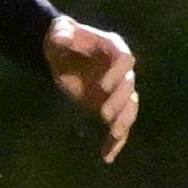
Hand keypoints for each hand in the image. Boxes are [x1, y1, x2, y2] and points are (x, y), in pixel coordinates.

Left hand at [43, 17, 136, 161]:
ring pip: (129, 107)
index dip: (118, 72)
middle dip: (119, 101)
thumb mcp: (58, 32)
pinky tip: (107, 155)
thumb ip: (62, 32)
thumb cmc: (62, 39)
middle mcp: (121, 70)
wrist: (61, 53)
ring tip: (113, 135)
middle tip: (104, 114)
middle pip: (128, 86)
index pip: (124, 58)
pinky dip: (115, 141)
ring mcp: (118, 90)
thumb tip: (62, 36)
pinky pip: (119, 125)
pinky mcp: (111, 107)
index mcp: (113, 48)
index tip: (104, 85)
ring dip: (123, 122)